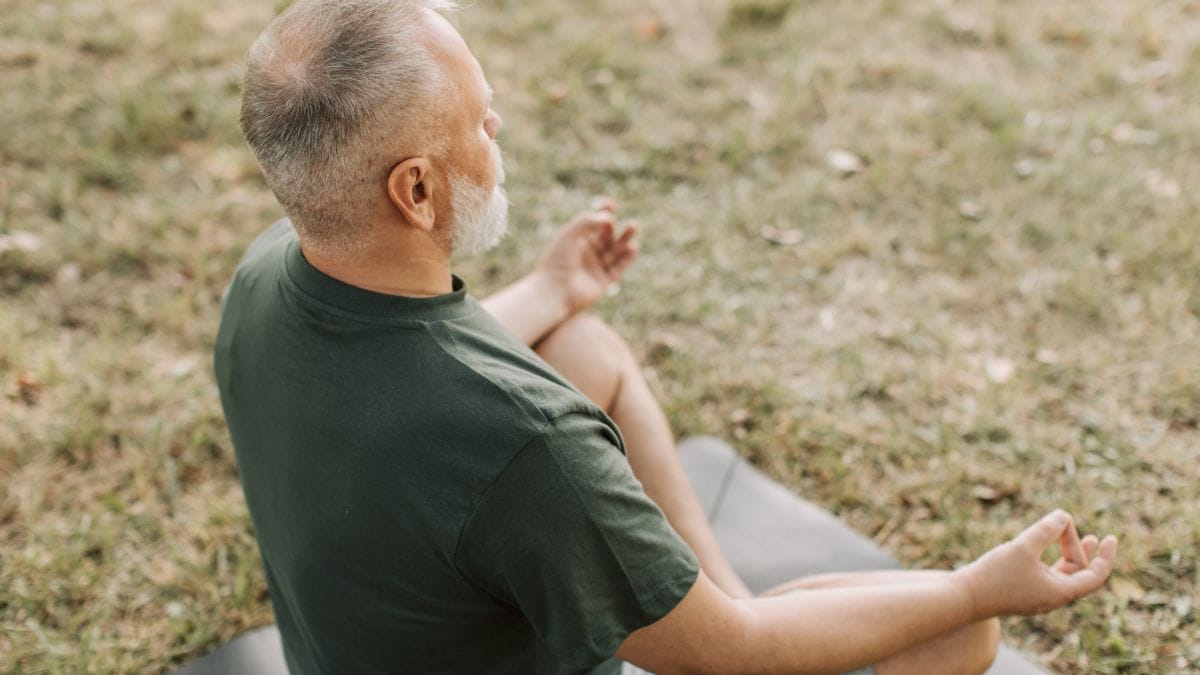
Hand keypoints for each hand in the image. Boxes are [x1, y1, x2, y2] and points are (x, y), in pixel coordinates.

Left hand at [532, 198, 638, 314]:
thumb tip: (609, 217)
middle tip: (627, 219)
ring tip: (633, 226)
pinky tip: (633, 247)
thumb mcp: (570, 234)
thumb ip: (588, 221)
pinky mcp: (602, 282)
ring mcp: (594, 268)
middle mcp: (585, 254)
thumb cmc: (557, 261)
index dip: (602, 212)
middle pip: (605, 237)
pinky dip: (626, 258)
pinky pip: (617, 268)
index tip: (611, 203)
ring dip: (624, 239)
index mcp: (575, 241)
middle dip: (616, 227)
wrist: (554, 292)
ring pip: (613, 251)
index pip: (592, 224)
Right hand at [954, 510, 1116, 618]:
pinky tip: (1040, 546)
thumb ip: (1045, 530)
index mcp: (1061, 592)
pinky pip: (1045, 575)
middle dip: (1077, 546)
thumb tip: (1063, 516)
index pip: (1095, 575)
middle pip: (1077, 572)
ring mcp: (1037, 597)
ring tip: (1070, 535)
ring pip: (1061, 574)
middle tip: (1065, 522)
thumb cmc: (995, 574)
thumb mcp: (1023, 547)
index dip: (1106, 556)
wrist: (964, 598)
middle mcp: (1052, 598)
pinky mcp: (1022, 593)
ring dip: (1066, 553)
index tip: (1110, 537)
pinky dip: (1049, 558)